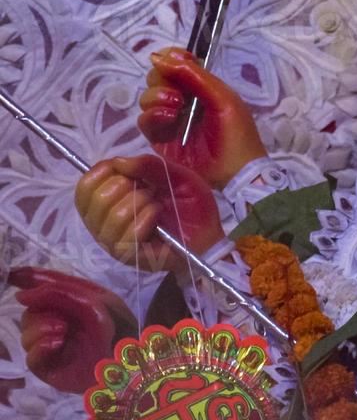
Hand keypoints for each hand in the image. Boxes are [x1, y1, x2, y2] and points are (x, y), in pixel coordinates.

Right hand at [11, 268, 136, 393]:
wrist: (131, 360)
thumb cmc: (119, 326)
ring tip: (64, 331)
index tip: (13, 276)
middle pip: (29, 312)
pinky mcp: (50, 367)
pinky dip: (40, 347)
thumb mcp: (93, 300)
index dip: (25, 279)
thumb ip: (58, 292)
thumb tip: (21, 296)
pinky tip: (57, 343)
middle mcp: (58, 322)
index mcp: (71, 303)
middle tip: (63, 320)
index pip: (41, 288)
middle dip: (41, 311)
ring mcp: (52, 345)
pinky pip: (31, 357)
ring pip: (26, 333)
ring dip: (41, 328)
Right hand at [75, 154, 223, 271]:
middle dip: (127, 186)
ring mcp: (114, 242)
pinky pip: (126, 236)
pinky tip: (157, 216)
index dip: (103, 171)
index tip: (128, 170)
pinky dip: (145, 219)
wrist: (209, 234)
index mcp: (107, 202)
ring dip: (140, 203)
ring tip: (157, 205)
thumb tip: (118, 162)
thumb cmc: (189, 206)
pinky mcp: (130, 257)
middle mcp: (103, 223)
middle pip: (95, 198)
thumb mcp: (174, 176)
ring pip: (112, 216)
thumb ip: (148, 165)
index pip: (85, 186)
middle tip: (149, 191)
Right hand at [140, 47, 266, 189]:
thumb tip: (158, 57)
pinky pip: (144, 121)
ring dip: (157, 97)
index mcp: (200, 87)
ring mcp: (170, 120)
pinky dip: (153, 116)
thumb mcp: (222, 98)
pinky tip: (170, 119)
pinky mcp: (161, 139)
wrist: (237, 171)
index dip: (170, 58)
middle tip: (179, 94)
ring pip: (147, 98)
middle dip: (162, 80)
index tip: (175, 61)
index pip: (175, 63)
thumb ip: (194, 74)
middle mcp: (182, 100)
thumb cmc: (236, 133)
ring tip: (177, 107)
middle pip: (156, 78)